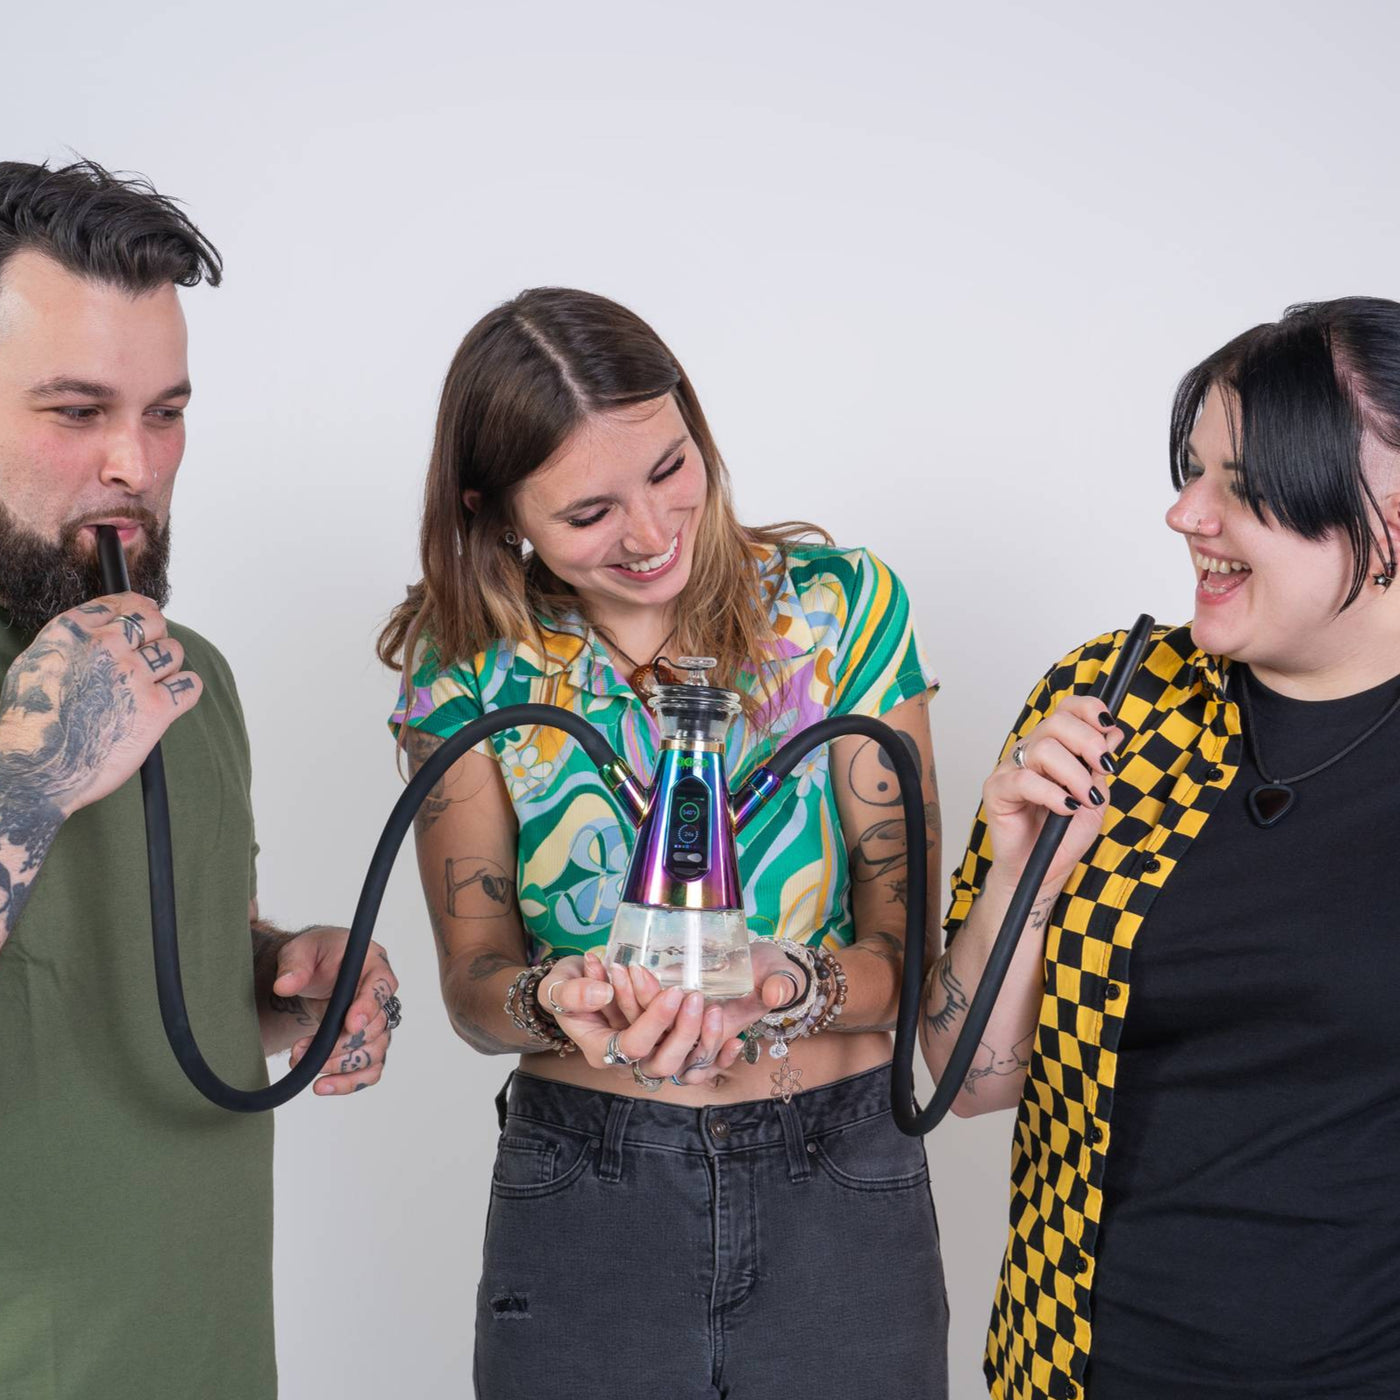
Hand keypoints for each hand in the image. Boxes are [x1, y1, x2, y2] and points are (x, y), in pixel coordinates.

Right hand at [0, 593, 201, 815]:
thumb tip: (103, 632)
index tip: (146, 615)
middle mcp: (105, 647)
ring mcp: (133, 676)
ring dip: (168, 666)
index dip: (137, 610)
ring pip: (173, 652)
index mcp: (73, 632)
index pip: (121, 603)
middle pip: (153, 622)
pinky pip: (190, 685)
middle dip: (156, 635)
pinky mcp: (156, 708)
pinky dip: (186, 691)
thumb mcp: (37, 665)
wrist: (35, 769)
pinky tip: (173, 699)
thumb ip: (72, 644)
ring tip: (152, 685)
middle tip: (151, 654)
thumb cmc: (31, 725)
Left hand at [280, 929, 398, 1094]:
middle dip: (340, 1045)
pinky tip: (324, 1086)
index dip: (368, 1007)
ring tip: (307, 1069)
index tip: (350, 1024)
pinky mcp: (366, 1043)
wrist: (311, 972)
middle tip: (302, 1050)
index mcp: (373, 965)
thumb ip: (294, 965)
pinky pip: (370, 1069)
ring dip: (341, 1066)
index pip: (381, 987)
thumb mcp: (300, 950)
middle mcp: (381, 996)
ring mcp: (376, 1022)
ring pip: (374, 1053)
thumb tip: (284, 985)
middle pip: (376, 1027)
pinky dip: (350, 1082)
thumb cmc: (314, 955)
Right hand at [544, 953, 744, 1086]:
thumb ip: (573, 992)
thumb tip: (603, 994)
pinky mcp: (667, 1047)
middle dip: (683, 1031)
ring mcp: (650, 1055)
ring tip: (712, 1007)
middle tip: (694, 996)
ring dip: (703, 1039)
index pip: (634, 1046)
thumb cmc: (565, 987)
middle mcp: (629, 1061)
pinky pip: (697, 1064)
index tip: (672, 992)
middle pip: (663, 1063)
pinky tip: (736, 1040)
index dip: (655, 1022)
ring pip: (684, 1066)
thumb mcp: (558, 985)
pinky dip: (717, 1055)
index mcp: (602, 1051)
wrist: (574, 989)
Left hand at [589, 943, 802, 1084]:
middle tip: (635, 970)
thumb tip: (774, 993)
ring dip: (624, 997)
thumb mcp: (782, 976)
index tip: (683, 992)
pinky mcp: (660, 1004)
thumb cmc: (774, 974)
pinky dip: (612, 986)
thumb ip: (781, 985)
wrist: (765, 964)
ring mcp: (673, 1021)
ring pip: (638, 1025)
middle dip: (645, 1007)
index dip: (685, 1029)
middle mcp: (692, 1035)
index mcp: (721, 1034)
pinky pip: (628, 1007)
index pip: (694, 1050)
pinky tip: (599, 961)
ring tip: (614, 964)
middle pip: (658, 1042)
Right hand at [982, 696, 1123, 895]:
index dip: (1089, 710)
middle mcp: (1030, 751)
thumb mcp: (1095, 797)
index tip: (1110, 727)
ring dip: (1074, 775)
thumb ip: (1100, 766)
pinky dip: (1052, 794)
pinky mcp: (996, 790)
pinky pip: (1025, 781)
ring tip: (1085, 800)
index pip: (1066, 709)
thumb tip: (1114, 733)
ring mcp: (1010, 769)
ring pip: (1044, 749)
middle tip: (1105, 768)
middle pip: (1057, 723)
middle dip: (1089, 743)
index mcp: (1052, 746)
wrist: (1042, 869)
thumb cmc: (1063, 835)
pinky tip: (1066, 808)